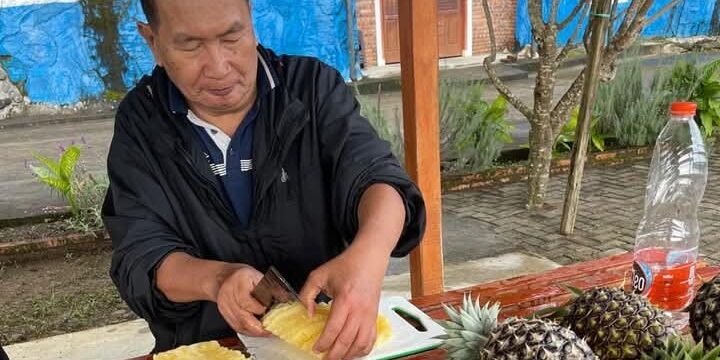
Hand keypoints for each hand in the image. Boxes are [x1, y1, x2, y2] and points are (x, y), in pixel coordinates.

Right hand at [213, 264, 270, 336]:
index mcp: (238, 283)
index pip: (247, 302)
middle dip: (259, 327)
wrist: (223, 278)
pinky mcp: (225, 315)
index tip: (270, 312)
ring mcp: (225, 307)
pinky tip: (258, 331)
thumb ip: (269, 288)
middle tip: (272, 330)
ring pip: (240, 325)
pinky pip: (237, 327)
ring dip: (255, 331)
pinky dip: (249, 331)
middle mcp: (228, 296)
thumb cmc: (242, 276)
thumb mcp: (257, 276)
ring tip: (268, 332)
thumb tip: (284, 298)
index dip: (259, 309)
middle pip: (243, 318)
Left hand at [299, 243, 389, 359]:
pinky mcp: (374, 316)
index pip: (333, 329)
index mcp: (345, 300)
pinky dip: (363, 350)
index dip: (323, 343)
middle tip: (324, 359)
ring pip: (361, 344)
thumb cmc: (345, 265)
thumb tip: (308, 314)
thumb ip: (307, 294)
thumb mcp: (319, 275)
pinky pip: (371, 339)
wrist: (370, 258)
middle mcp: (359, 310)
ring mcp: (369, 315)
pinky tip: (353, 352)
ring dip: (349, 355)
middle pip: (347, 341)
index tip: (315, 349)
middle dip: (334, 355)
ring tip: (337, 358)